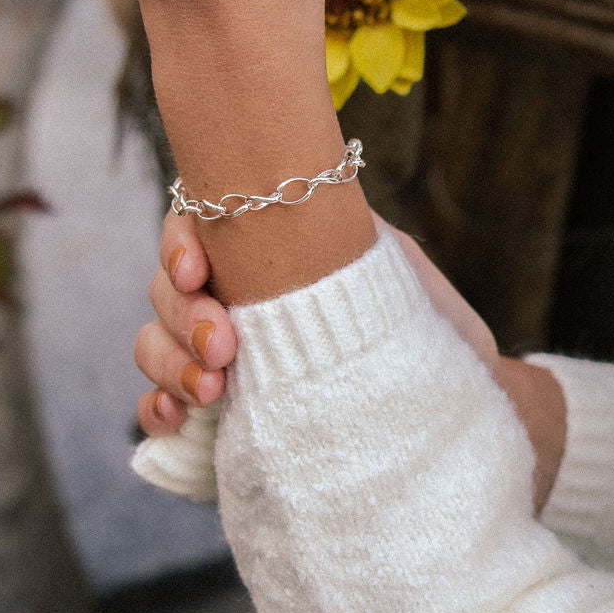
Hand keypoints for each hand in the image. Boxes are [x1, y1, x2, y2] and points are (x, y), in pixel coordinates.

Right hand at [135, 207, 500, 437]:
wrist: (457, 396)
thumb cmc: (422, 319)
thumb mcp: (388, 259)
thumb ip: (337, 227)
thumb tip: (307, 192)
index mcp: (261, 254)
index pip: (193, 231)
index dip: (177, 245)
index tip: (198, 271)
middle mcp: (233, 299)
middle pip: (166, 292)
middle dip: (183, 318)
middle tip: (224, 348)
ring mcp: (220, 358)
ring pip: (156, 345)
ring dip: (168, 365)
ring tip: (210, 392)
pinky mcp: (225, 416)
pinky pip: (163, 408)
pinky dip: (157, 411)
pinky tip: (175, 419)